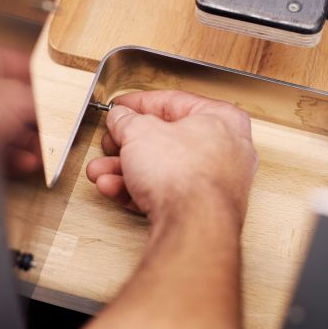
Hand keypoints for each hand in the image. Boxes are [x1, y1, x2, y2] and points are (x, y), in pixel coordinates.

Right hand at [86, 90, 257, 227]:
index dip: (140, 103)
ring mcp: (216, 183)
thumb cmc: (184, 175)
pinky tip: (114, 188)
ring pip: (162, 169)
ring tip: (102, 171)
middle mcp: (225, 150)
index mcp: (222, 119)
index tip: (121, 108)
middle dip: (127, 144)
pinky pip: (166, 193)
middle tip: (111, 142)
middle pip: (165, 140)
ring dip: (125, 170)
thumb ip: (126, 120)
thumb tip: (121, 118)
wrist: (193, 226)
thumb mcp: (140, 132)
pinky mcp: (202, 210)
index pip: (174, 102)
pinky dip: (138, 190)